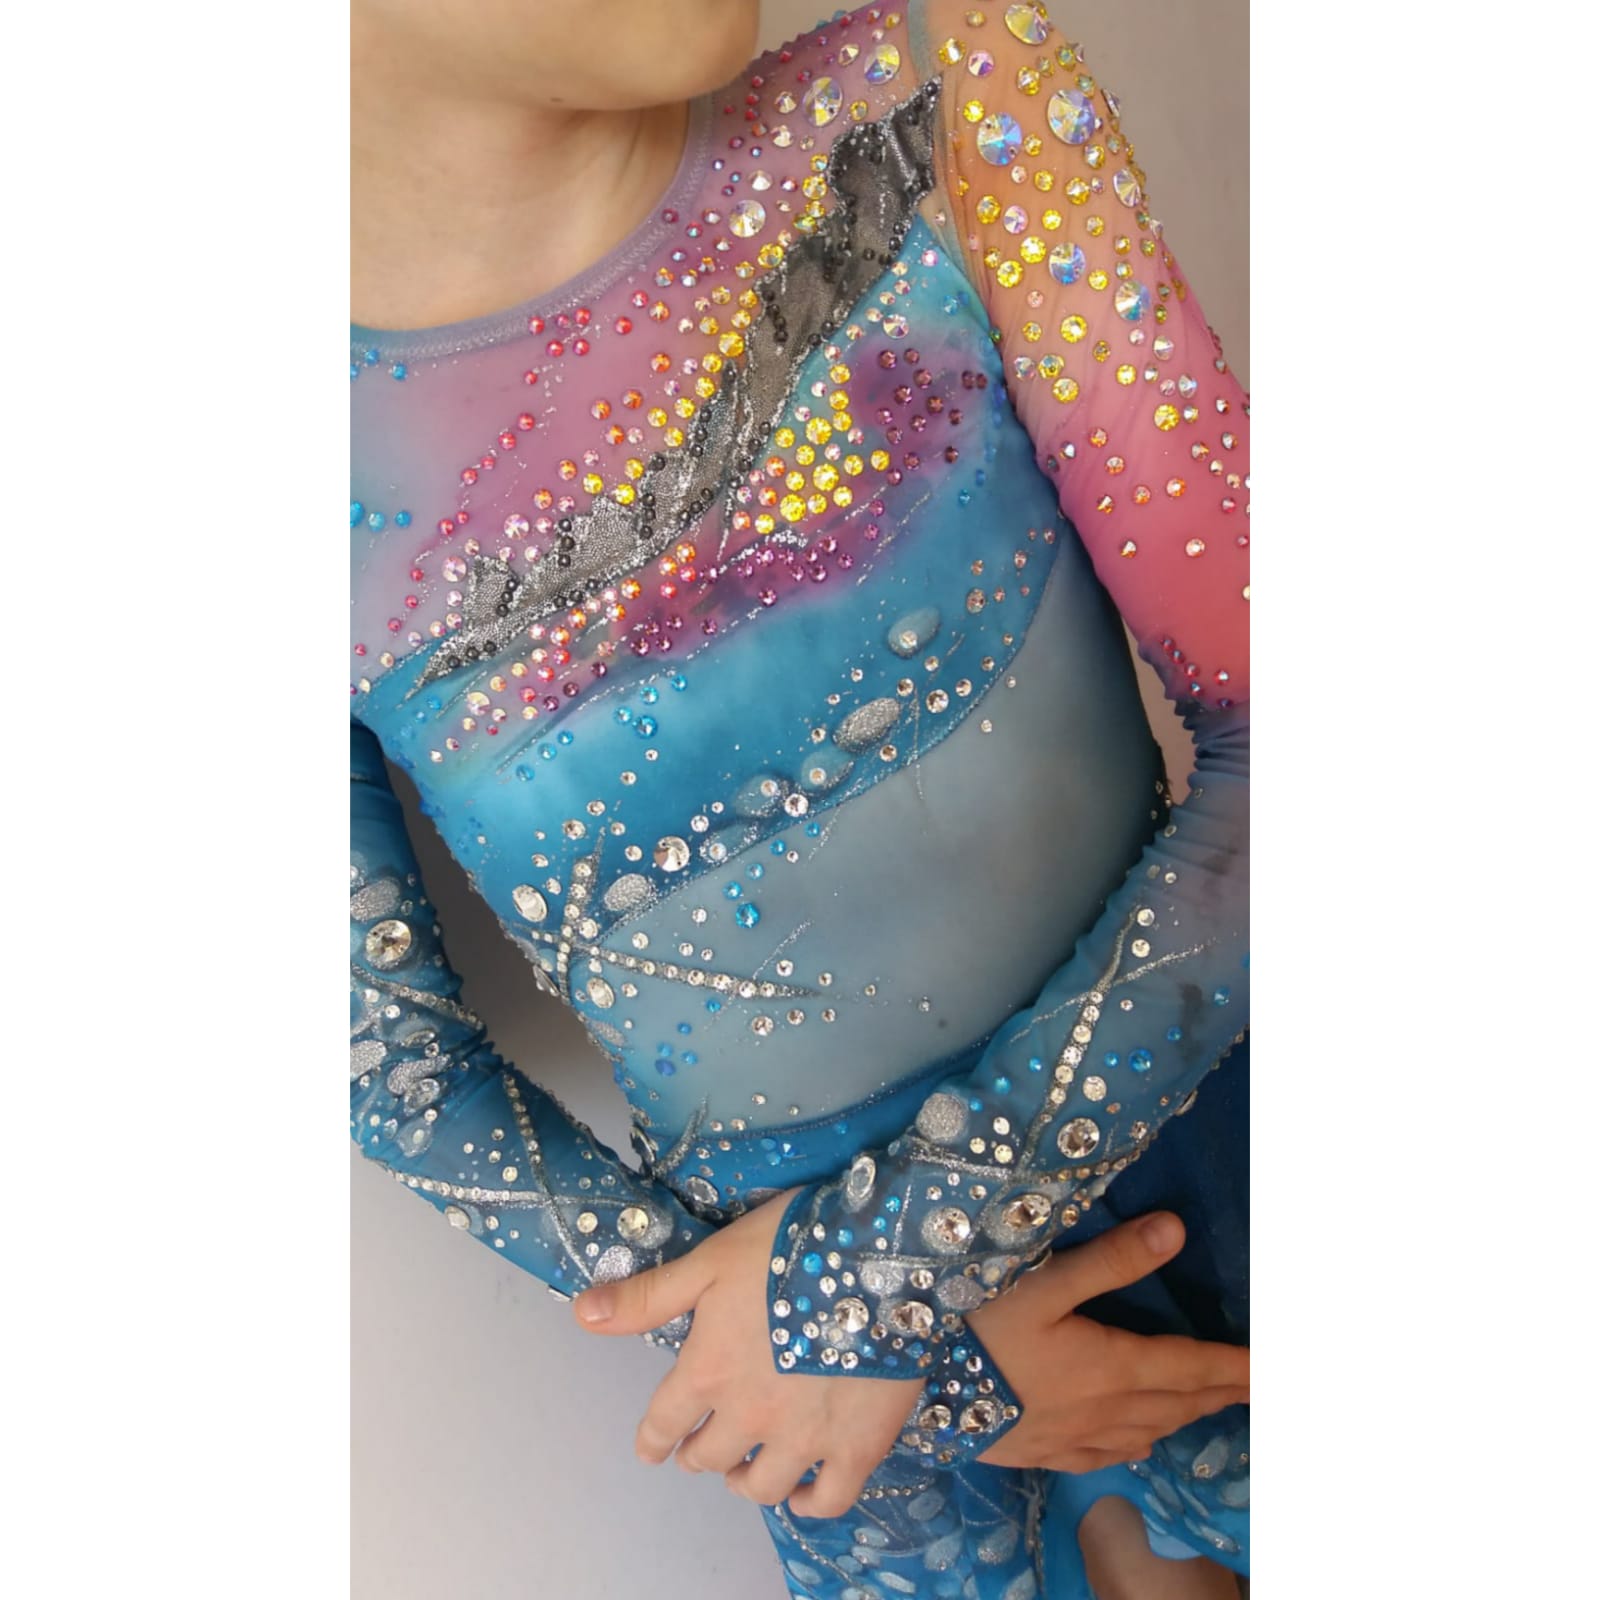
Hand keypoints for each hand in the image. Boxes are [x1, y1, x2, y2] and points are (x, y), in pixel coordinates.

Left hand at [571, 1191, 920, 1516]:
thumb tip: (582, 1315)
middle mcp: (749, 1416)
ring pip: (761, 1485)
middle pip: (710, 1456)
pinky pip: (828, 1499)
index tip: (652, 1450)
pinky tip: (804, 1493)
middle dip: (699, 1454)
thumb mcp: (709, 1261)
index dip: (654, 1439)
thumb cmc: (786, 1247)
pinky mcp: (858, 1446)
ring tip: (746, 1474)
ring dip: (745, 1481)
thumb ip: (648, 1297)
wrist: (876, 1257)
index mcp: (707, 1371)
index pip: (664, 1423)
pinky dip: (810, 1503)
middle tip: (702, 1450)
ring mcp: (805, 1438)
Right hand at [966, 1212, 1248, 1471]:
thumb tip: (1176, 1231)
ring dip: (1183, 1417)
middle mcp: (1100, 1410)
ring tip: (1205, 1404)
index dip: (1235, 1365)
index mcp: (1110, 1366)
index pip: (1189, 1365)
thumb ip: (1111, 1257)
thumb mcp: (1041, 1280)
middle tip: (1253, 1386)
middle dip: (1218, 1391)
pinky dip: (1134, 1445)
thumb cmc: (974, 1324)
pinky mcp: (1036, 1450)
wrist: (910, 1388)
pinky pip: (1103, 1456)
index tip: (1273, 1368)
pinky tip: (1136, 1444)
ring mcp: (1068, 1437)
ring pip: (1145, 1432)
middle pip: (1175, 1403)